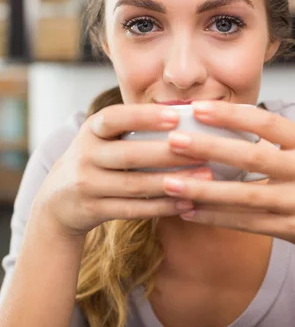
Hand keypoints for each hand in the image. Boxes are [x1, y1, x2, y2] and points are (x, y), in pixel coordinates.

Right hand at [33, 103, 211, 236]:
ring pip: (134, 184)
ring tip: (205, 178)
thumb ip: (133, 128)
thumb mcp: (103, 139)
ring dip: (173, 182)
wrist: (58, 200)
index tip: (176, 117)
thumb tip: (186, 116)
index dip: (144, 117)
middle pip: (130, 155)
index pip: (115, 118)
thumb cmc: (96, 160)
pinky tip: (187, 203)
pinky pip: (133, 209)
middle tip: (205, 151)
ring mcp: (86, 185)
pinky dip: (162, 206)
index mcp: (91, 130)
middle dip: (169, 153)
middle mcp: (84, 156)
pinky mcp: (93, 210)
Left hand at [162, 101, 294, 261]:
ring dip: (203, 191)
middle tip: (174, 142)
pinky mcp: (293, 229)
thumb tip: (221, 120)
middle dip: (210, 148)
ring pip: (244, 196)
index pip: (267, 122)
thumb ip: (274, 137)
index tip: (198, 108)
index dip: (231, 115)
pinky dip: (216, 218)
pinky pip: (247, 223)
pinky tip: (189, 212)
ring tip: (170, 183)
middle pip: (251, 157)